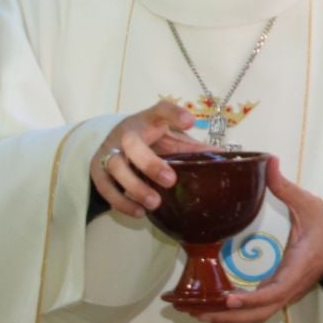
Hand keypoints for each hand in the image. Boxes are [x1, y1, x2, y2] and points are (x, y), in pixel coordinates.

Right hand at [91, 101, 201, 215]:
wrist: (111, 142)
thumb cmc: (148, 141)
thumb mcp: (169, 139)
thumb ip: (192, 148)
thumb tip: (225, 158)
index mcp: (147, 121)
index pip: (160, 111)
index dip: (174, 114)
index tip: (190, 122)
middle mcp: (125, 134)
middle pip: (131, 142)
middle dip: (149, 162)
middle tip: (170, 180)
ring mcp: (108, 151)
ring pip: (115, 166)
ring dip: (134, 186)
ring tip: (155, 203)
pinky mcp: (97, 171)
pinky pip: (105, 187)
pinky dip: (121, 202)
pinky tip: (140, 212)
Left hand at [197, 158, 322, 322]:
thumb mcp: (307, 203)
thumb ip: (285, 186)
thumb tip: (270, 161)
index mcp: (299, 267)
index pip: (275, 292)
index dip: (251, 300)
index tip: (228, 300)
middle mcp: (292, 286)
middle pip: (259, 313)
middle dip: (228, 317)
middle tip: (196, 311)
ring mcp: (286, 291)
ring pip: (257, 315)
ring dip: (227, 319)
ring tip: (195, 312)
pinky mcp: (280, 290)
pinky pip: (258, 308)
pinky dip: (235, 312)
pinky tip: (212, 305)